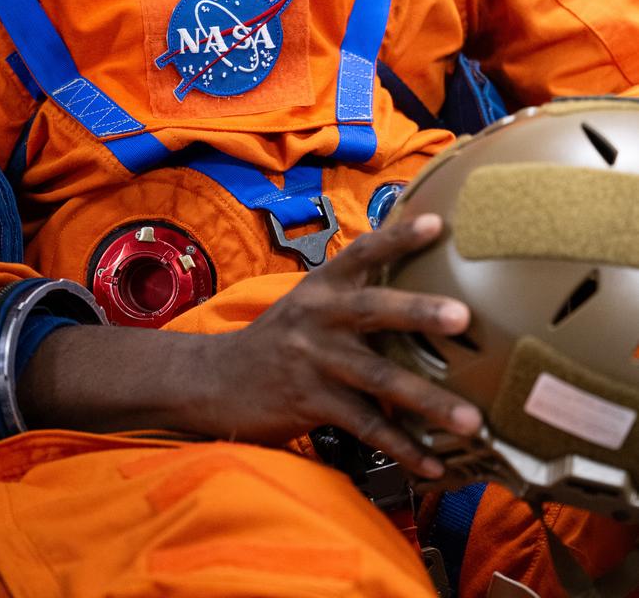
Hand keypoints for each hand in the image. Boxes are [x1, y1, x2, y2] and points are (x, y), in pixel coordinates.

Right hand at [18, 213, 480, 477]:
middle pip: (374, 310)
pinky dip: (404, 448)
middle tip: (463, 316)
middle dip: (419, 312)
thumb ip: (351, 296)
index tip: (437, 224)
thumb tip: (417, 293)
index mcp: (322, 286)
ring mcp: (314, 360)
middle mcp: (318, 316)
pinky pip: (366, 428)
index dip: (398, 237)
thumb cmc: (278, 341)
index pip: (362, 252)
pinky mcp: (310, 402)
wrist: (213, 380)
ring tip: (474, 420)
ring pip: (380, 379)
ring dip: (430, 400)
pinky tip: (434, 463)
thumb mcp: (307, 305)